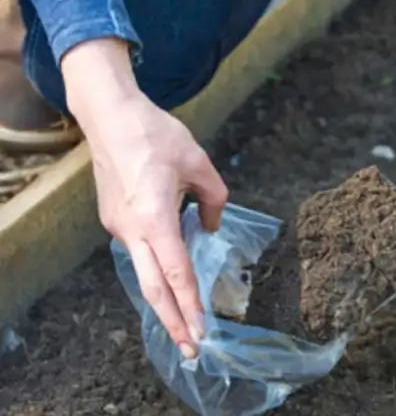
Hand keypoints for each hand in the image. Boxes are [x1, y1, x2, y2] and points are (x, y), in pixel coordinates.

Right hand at [61, 39, 228, 358]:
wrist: (109, 117)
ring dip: (165, 301)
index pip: (176, 270)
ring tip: (185, 325)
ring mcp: (118, 226)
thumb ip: (215, 199)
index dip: (190, 303)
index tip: (202, 330)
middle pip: (153, 287)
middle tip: (192, 350)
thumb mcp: (199, 162)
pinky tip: (173, 281)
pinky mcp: (114, 220)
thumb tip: (211, 228)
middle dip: (173, 322)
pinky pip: (140, 252)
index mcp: (153, 215)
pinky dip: (158, 271)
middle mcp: (131, 228)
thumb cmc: (155, 135)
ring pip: (144, 272)